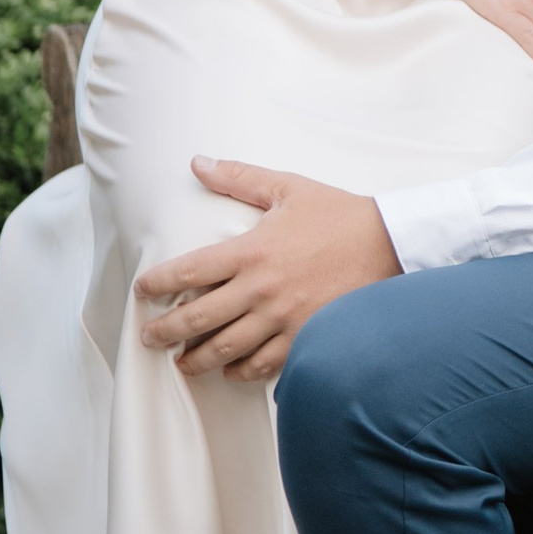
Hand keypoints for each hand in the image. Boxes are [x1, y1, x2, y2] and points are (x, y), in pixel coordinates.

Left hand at [137, 161, 397, 382]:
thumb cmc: (338, 215)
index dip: (157, 283)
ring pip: (225, 349)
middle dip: (165, 332)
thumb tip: (198, 162)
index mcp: (251, 250)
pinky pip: (263, 365)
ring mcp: (282, 318)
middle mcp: (261, 289)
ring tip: (183, 362)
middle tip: (148, 337)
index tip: (142, 290)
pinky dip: (241, 371)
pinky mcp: (304, 338)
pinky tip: (231, 369)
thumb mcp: (288, 187)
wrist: (390, 244)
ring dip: (197, 359)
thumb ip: (239, 177)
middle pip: (197, 319)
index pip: (188, 271)